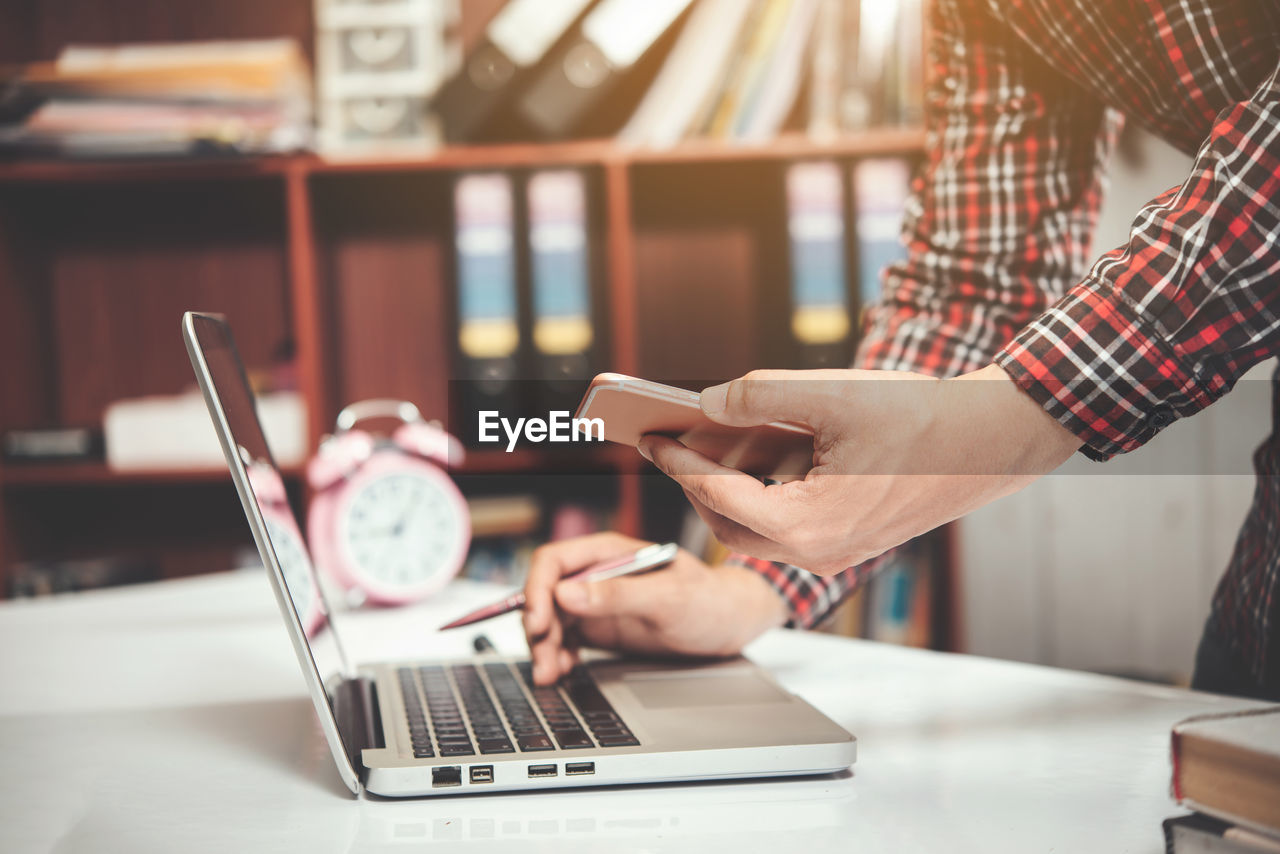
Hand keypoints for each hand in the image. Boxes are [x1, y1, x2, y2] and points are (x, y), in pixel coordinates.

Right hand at [522, 532, 787, 684]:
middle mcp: (596, 575)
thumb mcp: (666, 598)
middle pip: (545, 595)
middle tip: (543, 661)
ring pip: (551, 621)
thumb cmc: (708, 600)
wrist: (731, 623)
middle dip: (538, 628)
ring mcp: (596, 602)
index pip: (553, 562)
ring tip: (549, 674)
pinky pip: (565, 640)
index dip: (537, 590)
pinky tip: (562, 672)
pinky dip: (557, 656)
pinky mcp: (601, 627)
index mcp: (609, 554)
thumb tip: (565, 594)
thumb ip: (618, 595)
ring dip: (543, 647)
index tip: (538, 623)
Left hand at [638, 364, 1080, 576]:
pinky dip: (761, 496)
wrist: (988, 443)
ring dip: (726, 492)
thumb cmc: (917, 417)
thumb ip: (759, 395)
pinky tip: (754, 456)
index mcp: (808, 524)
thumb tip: (706, 401)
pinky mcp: (849, 542)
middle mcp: (819, 552)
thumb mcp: (830, 394)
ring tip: (702, 446)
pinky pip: (787, 528)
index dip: (678, 462)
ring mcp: (836, 553)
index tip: (649, 435)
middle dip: (693, 484)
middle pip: (728, 524)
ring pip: (756, 531)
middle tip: (667, 442)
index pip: (718, 496)